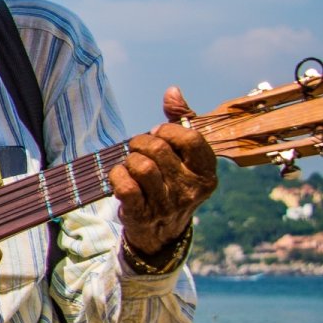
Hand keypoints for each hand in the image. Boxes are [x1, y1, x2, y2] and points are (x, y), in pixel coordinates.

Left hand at [110, 86, 218, 256]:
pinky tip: (120, 176)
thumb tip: (172, 91)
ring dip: (129, 159)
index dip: (168, 130)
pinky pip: (125, 186)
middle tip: (138, 148)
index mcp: (206, 173)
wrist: (161, 231)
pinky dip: (116, 175)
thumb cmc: (172, 182)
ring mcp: (167, 205)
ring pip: (141, 166)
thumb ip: (181, 120)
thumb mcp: (184, 154)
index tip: (158, 134)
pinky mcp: (143, 215)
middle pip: (159, 149)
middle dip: (142, 142)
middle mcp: (191, 190)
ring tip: (131, 164)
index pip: (191, 139)